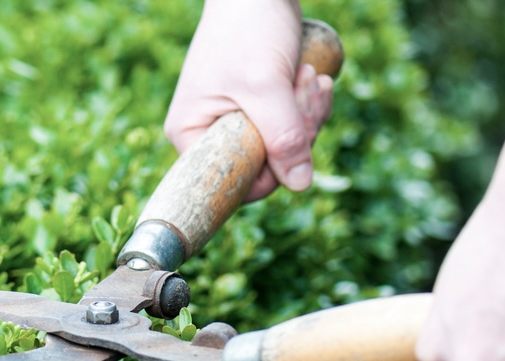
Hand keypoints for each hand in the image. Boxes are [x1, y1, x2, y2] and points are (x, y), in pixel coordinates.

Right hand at [164, 0, 332, 200]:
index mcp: (191, 135)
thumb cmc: (248, 30)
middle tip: (304, 87)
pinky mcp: (257, 107)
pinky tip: (313, 77)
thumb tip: (300, 184)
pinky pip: (288, 126)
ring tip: (308, 76)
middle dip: (295, 131)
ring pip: (281, 146)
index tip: (293, 133)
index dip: (270, 169)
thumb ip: (283, 136)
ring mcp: (233, 120)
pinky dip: (306, 106)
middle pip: (262, 165)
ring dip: (306, 114)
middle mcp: (207, 133)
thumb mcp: (265, 86)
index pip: (232, 181)